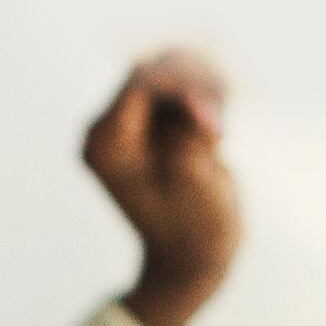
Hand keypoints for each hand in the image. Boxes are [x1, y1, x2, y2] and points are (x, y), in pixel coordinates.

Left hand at [83, 48, 237, 325]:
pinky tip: (218, 134)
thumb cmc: (195, 230)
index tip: (214, 125)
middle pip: (157, 69)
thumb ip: (190, 141)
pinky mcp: (157, 118)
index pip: (141, 83)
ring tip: (219, 138)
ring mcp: (132, 121)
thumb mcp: (197, 186)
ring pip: (177, 68)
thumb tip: (192, 109)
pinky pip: (189, 82)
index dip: (185, 87)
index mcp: (104, 144)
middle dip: (200, 88)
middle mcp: (108, 127)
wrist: (193, 257)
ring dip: (210, 91)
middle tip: (220, 134)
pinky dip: (212, 97)